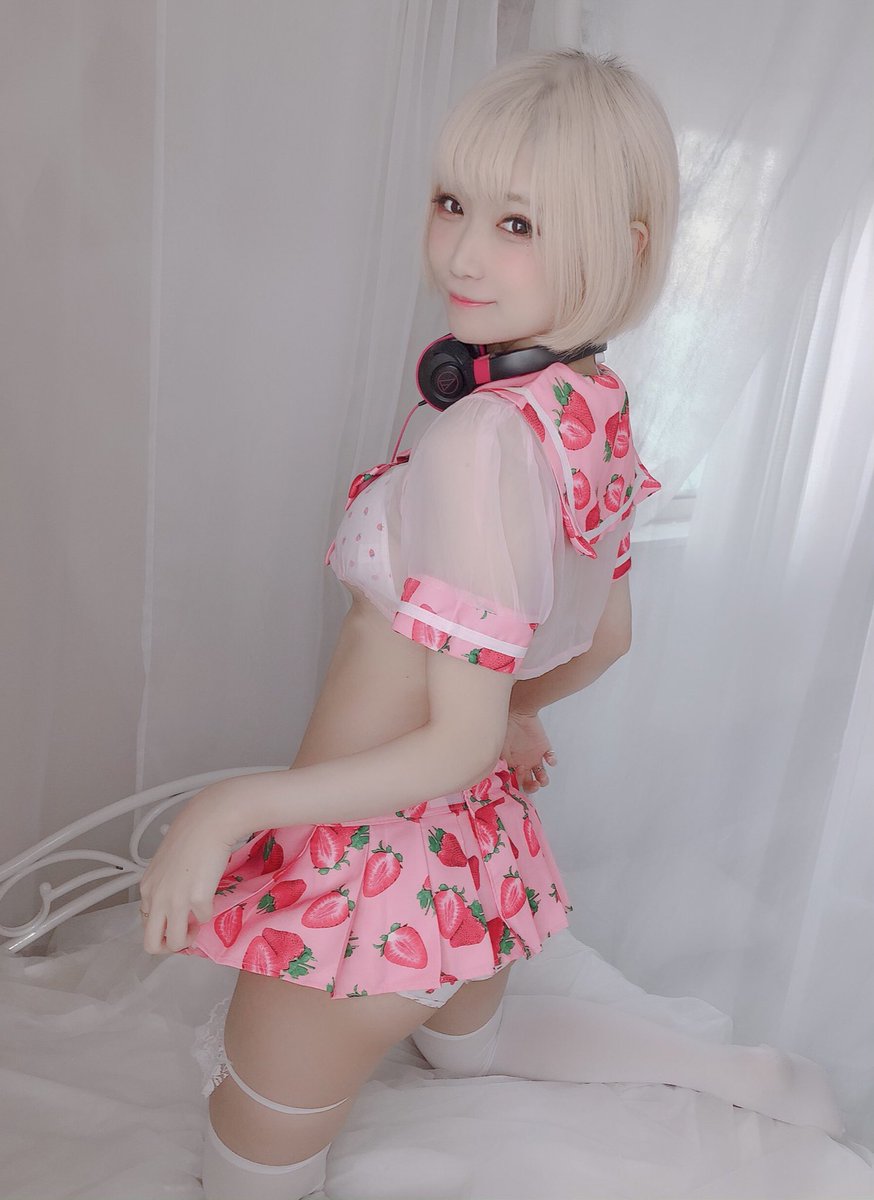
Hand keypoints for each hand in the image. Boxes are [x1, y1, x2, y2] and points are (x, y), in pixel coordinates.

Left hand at [138, 779, 244, 954]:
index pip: (146, 924)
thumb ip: (165, 885)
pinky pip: (203, 919)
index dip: (163, 926)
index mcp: (147, 889)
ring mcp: (175, 902)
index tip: (177, 919)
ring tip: (198, 922)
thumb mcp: (167, 864)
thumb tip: (175, 901)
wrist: (207, 823)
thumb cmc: (190, 836)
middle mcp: (156, 899)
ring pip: (176, 942)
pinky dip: (208, 912)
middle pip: (152, 943)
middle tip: (185, 934)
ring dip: (189, 938)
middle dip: (169, 946)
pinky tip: (210, 895)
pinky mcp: (197, 900)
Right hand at [501, 710, 555, 794]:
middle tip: (534, 784)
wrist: (518, 711)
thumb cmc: (505, 728)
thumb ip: (500, 763)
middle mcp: (523, 764)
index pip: (515, 782)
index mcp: (511, 765)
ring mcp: (534, 757)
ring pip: (542, 775)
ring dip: (543, 780)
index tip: (519, 784)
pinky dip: (552, 761)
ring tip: (542, 777)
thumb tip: (499, 777)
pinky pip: (551, 759)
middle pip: (529, 783)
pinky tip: (549, 760)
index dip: (518, 786)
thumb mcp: (499, 747)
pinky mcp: (544, 749)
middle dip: (532, 788)